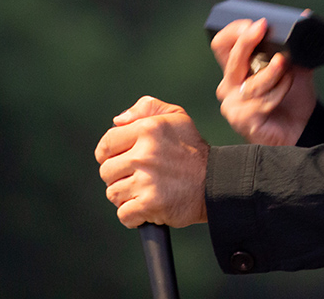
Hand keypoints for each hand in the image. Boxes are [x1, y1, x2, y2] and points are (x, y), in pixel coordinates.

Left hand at [95, 96, 208, 228]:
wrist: (216, 182)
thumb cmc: (192, 150)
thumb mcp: (176, 117)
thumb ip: (147, 108)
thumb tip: (117, 121)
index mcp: (147, 129)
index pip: (107, 143)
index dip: (109, 153)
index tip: (120, 160)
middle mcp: (145, 154)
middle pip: (106, 171)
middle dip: (119, 176)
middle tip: (139, 176)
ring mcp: (147, 180)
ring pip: (113, 193)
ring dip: (126, 196)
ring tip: (145, 191)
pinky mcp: (150, 204)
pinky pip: (123, 214)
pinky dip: (133, 215)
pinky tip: (147, 207)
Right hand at [211, 18, 317, 145]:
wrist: (303, 127)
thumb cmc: (293, 98)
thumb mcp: (295, 66)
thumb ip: (295, 45)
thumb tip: (304, 16)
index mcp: (237, 68)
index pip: (222, 44)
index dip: (233, 31)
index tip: (255, 23)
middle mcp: (230, 84)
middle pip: (232, 57)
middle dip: (247, 40)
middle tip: (262, 27)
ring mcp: (232, 104)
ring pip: (252, 82)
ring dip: (274, 72)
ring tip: (288, 67)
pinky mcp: (241, 120)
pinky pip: (260, 100)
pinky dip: (278, 90)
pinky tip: (287, 86)